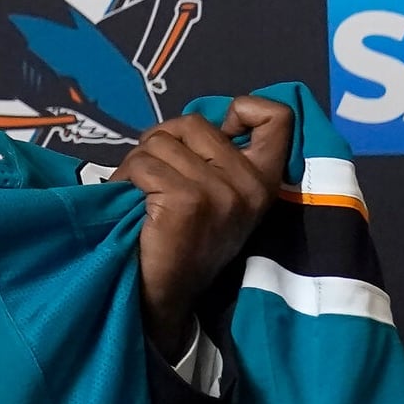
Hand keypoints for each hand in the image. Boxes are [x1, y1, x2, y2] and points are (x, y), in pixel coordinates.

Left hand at [110, 97, 292, 354]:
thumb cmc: (184, 240)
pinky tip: (132, 203)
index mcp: (265, 180)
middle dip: (162, 141)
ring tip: (140, 193)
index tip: (219, 130)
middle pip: (193, 122)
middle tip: (153, 174)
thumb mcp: (219, 196)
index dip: (242, 108)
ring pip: (160, 142)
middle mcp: (250, 184)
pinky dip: (125, 179)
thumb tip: (184, 123)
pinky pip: (143, 165)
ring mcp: (221, 193)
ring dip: (137, 163)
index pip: (277, 116)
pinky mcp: (187, 201)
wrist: (165, 296)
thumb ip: (217, 158)